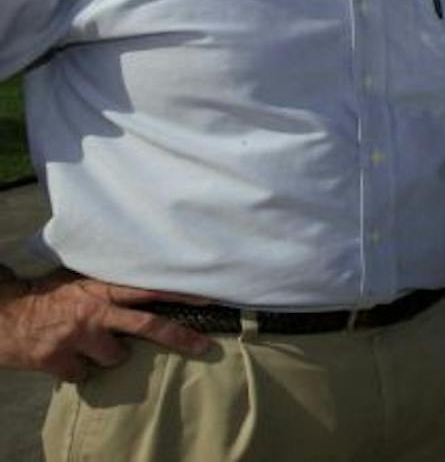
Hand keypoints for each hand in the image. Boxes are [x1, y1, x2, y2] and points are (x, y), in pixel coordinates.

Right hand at [0, 272, 212, 382]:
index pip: (151, 290)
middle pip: (149, 326)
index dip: (182, 294)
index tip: (211, 298)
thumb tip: (142, 282)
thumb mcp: (80, 282)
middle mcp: (95, 311)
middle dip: (180, 337)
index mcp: (102, 290)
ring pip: (115, 358)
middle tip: (204, 346)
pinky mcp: (59, 360)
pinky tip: (62, 357)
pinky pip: (83, 375)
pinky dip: (76, 370)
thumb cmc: (45, 297)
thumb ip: (108, 285)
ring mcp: (78, 337)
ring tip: (85, 342)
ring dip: (105, 356)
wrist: (4, 315)